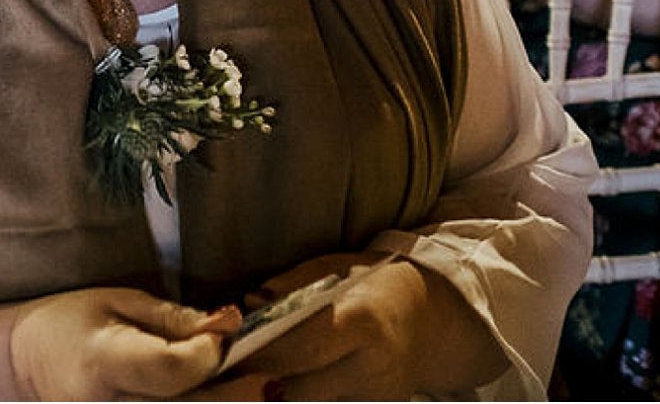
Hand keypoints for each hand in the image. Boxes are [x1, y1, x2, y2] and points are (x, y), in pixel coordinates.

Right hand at [10, 287, 241, 400]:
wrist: (22, 366)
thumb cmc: (68, 324)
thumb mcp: (116, 303)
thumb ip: (172, 320)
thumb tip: (228, 324)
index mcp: (103, 363)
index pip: (170, 370)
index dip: (208, 355)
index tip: (228, 330)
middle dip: (234, 398)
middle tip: (270, 385)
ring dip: (221, 403)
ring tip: (258, 392)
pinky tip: (216, 397)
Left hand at [204, 256, 484, 399]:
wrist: (434, 320)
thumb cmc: (378, 284)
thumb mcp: (338, 268)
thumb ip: (293, 285)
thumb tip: (250, 303)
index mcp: (363, 322)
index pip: (304, 346)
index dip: (263, 353)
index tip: (229, 351)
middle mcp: (371, 367)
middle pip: (302, 387)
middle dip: (261, 383)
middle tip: (224, 376)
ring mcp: (375, 396)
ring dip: (278, 394)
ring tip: (242, 382)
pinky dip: (302, 396)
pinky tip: (275, 386)